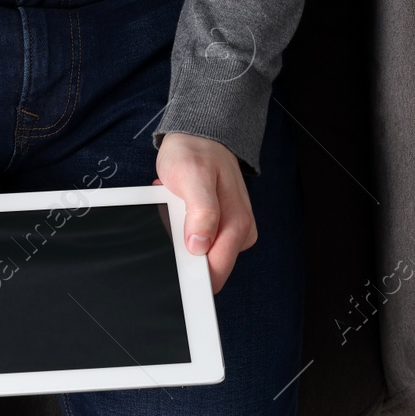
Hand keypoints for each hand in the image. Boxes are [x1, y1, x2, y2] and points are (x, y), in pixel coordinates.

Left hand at [154, 132, 257, 293]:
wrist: (200, 137)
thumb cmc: (195, 152)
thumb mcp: (193, 176)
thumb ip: (201, 212)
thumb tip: (200, 246)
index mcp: (237, 224)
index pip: (216, 272)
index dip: (193, 278)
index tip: (175, 276)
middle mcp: (240, 232)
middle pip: (206, 268)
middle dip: (183, 251)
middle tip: (174, 218)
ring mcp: (231, 232)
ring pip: (198, 257)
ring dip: (180, 238)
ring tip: (177, 208)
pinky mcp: (220, 229)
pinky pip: (195, 243)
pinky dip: (181, 230)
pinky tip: (179, 211)